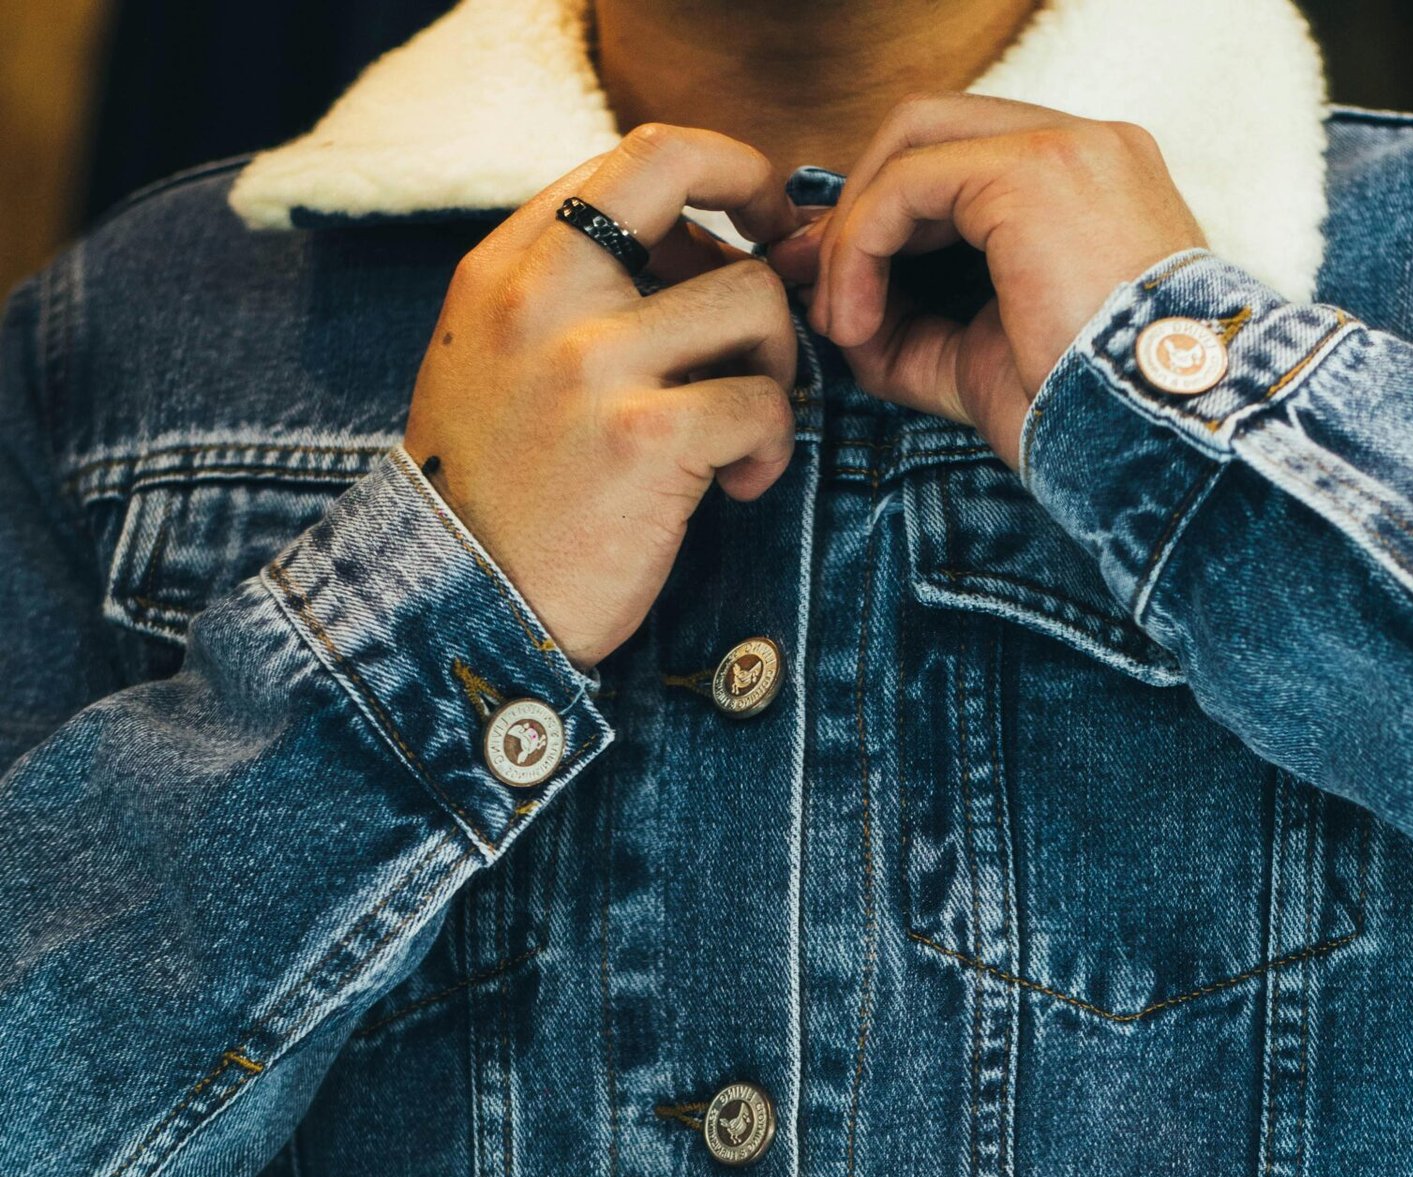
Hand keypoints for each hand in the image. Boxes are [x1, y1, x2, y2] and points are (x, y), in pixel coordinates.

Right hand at [405, 125, 802, 668]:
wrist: (463, 611)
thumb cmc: (497, 501)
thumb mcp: (496, 365)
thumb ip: (572, 296)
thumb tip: (706, 246)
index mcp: (505, 268)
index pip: (638, 155)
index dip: (722, 173)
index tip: (753, 222)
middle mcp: (543, 295)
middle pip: (696, 190)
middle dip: (764, 253)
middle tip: (770, 324)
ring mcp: (592, 362)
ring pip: (753, 299)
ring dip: (775, 365)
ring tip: (744, 430)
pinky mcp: (645, 438)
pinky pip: (762, 400)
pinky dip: (772, 445)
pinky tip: (739, 485)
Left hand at [768, 96, 1203, 468]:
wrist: (1155, 444)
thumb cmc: (1090, 421)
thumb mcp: (985, 367)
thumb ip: (915, 332)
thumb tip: (842, 321)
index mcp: (1091, 185)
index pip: (966, 165)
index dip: (890, 220)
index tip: (843, 293)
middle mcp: (1086, 146)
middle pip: (932, 133)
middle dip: (858, 210)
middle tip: (821, 295)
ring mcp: (1063, 149)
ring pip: (913, 147)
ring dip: (855, 236)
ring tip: (841, 324)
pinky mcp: (1030, 173)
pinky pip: (907, 184)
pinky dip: (862, 249)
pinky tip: (855, 321)